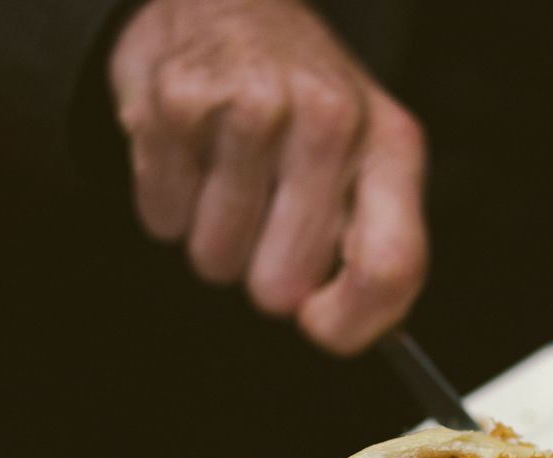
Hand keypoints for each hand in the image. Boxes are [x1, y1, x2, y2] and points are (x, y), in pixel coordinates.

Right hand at [110, 0, 427, 352]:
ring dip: (213, 239)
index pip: (389, 269)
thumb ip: (373, 243)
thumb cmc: (304, 100)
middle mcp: (329, 120)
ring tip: (228, 177)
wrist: (225, 3)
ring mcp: (251, 108)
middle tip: (265, 221)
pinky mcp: (177, 104)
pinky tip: (192, 155)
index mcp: (389, 145)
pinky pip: (163, 220)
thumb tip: (347, 330)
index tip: (319, 324)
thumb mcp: (366, 156)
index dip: (350, 324)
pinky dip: (169, 204)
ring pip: (215, 260)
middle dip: (263, 275)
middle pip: (282, 287)